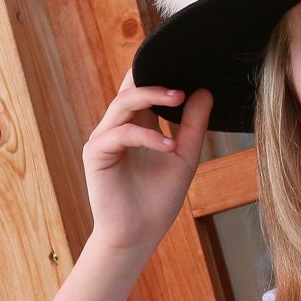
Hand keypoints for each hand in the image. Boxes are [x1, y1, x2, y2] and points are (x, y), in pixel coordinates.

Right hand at [82, 74, 212, 256]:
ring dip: (152, 97)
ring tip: (179, 99)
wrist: (139, 235)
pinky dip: (146, 136)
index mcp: (136, 124)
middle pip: (131, 86)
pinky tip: (168, 145)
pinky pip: (121, 133)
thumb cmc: (158, 200)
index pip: (142, 86)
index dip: (158, 71)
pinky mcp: (95, 153)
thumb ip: (193, 125)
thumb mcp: (184, 157)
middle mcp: (117, 126)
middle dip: (157, 80)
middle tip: (184, 83)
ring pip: (123, 103)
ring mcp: (104, 138)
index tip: (187, 64)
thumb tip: (205, 91)